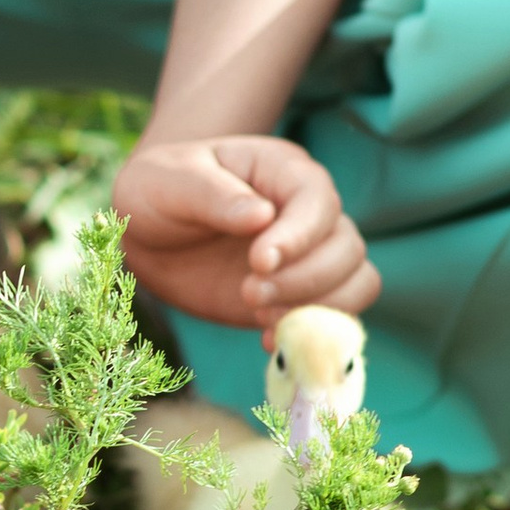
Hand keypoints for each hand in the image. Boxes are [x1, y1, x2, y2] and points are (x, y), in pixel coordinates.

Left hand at [114, 132, 377, 327]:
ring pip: (358, 282)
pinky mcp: (302, 295)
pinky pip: (337, 317)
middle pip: (347, 247)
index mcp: (283, 171)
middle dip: (305, 279)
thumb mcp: (170, 181)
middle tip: (249, 294)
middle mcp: (309, 212)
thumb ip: (211, 194)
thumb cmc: (160, 193)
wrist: (151, 236)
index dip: (299, 236)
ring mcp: (311, 255)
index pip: (318, 200)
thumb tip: (261, 217)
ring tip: (261, 318)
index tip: (259, 262)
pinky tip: (269, 339)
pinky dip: (315, 334)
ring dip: (318, 308)